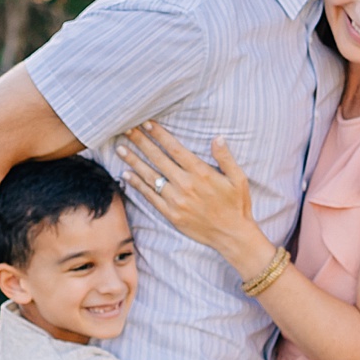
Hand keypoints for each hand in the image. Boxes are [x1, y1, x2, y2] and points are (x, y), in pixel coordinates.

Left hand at [120, 121, 265, 269]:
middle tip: (127, 129)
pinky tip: (126, 175)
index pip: (175, 149)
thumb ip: (226, 157)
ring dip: (134, 161)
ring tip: (120, 149)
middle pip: (158, 159)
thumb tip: (217, 137)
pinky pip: (150, 197)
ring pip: (150, 177)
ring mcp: (176, 201)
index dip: (159, 135)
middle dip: (141, 142)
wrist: (232, 235)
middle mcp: (186, 185)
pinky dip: (137, 185)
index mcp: (201, 173)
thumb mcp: (238, 178)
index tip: (147, 123)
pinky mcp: (171, 215)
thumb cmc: (237, 204)